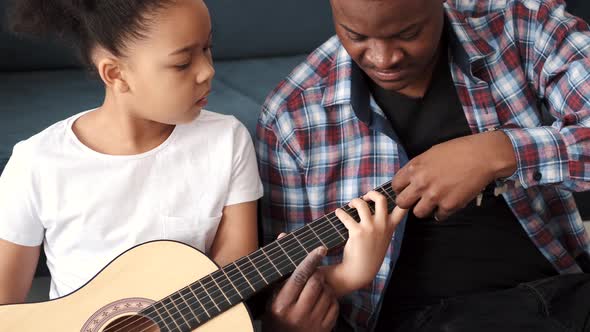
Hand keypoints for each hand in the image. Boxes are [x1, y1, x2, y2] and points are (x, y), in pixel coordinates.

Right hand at [264, 246, 338, 331]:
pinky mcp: (324, 329)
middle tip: (315, 273)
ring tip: (317, 289)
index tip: (320, 248)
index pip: (299, 277)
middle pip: (315, 283)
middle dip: (317, 274)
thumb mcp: (272, 295)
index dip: (311, 260)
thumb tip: (283, 236)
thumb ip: (280, 268)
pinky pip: (334, 306)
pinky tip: (323, 300)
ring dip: (325, 287)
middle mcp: (296, 314)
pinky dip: (331, 300)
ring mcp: (311, 323)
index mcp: (281, 304)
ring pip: (327, 293)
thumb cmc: (276, 315)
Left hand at [325, 191, 406, 295]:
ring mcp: (370, 228)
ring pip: (361, 203)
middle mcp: (382, 225)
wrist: (361, 271)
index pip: (402, 209)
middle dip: (371, 193)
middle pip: (380, 199)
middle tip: (364, 198)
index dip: (400, 197)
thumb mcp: (383, 239)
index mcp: (390, 227)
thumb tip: (369, 205)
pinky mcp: (357, 232)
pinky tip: (338, 213)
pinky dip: (340, 213)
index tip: (394, 192)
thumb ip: (382, 224)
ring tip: (350, 205)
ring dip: (354, 201)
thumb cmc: (370, 253)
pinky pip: (346, 216)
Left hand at [392, 131, 516, 220]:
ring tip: (434, 202)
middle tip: (418, 199)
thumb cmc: (458, 150)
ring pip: (418, 213)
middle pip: (402, 203)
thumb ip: (418, 168)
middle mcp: (421, 183)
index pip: (395, 186)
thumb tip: (411, 180)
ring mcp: (434, 196)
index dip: (401, 189)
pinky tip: (448, 203)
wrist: (482, 156)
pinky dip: (442, 212)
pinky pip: (438, 216)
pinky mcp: (449, 205)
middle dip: (409, 202)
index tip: (407, 190)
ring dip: (425, 209)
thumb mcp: (431, 153)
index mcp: (415, 168)